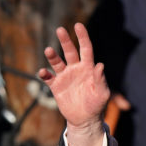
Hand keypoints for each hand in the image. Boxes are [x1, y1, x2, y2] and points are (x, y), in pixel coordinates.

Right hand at [39, 23, 108, 145]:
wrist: (85, 119)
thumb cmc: (96, 105)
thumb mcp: (102, 93)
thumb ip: (100, 80)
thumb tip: (100, 65)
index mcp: (88, 68)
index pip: (85, 49)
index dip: (82, 37)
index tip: (78, 25)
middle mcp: (75, 69)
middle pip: (69, 51)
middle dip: (65, 40)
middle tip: (60, 30)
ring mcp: (65, 77)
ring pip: (57, 62)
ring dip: (52, 56)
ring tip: (48, 50)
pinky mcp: (56, 86)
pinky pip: (49, 78)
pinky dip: (44, 74)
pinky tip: (43, 72)